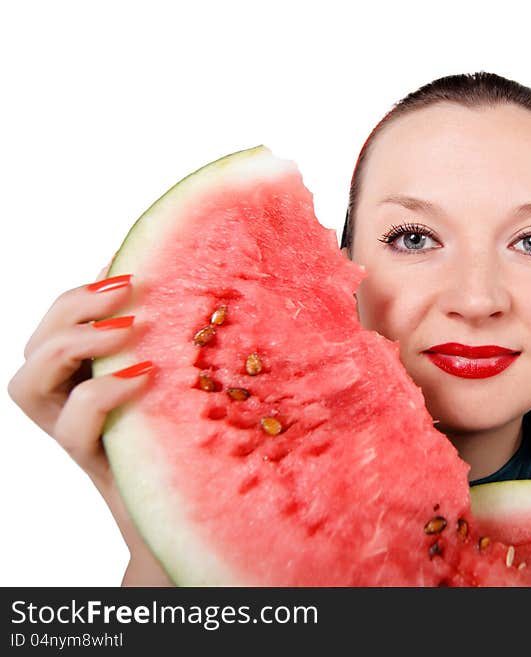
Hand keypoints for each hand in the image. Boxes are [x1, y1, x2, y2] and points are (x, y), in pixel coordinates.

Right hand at [7, 266, 171, 584]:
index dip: (83, 288)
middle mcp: (68, 400)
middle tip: (127, 291)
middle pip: (35, 342)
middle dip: (73, 307)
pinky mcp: (91, 462)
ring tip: (127, 328)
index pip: (60, 318)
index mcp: (87, 371)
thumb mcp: (187, 374)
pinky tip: (143, 375)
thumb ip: (171, 337)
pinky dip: (100, 393)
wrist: (200, 508)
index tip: (124, 266)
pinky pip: (71, 426)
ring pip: (26, 383)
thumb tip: (177, 279)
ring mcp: (73, 433)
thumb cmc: (198, 434)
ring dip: (71, 344)